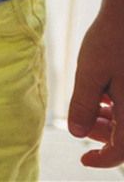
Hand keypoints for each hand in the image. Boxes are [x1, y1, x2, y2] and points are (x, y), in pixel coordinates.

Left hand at [68, 6, 123, 166]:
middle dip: (103, 133)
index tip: (84, 159)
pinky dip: (117, 104)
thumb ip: (83, 105)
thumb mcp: (90, 73)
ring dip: (109, 119)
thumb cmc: (112, 37)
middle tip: (82, 121)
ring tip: (91, 104)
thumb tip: (77, 132)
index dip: (103, 159)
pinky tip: (103, 91)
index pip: (123, 151)